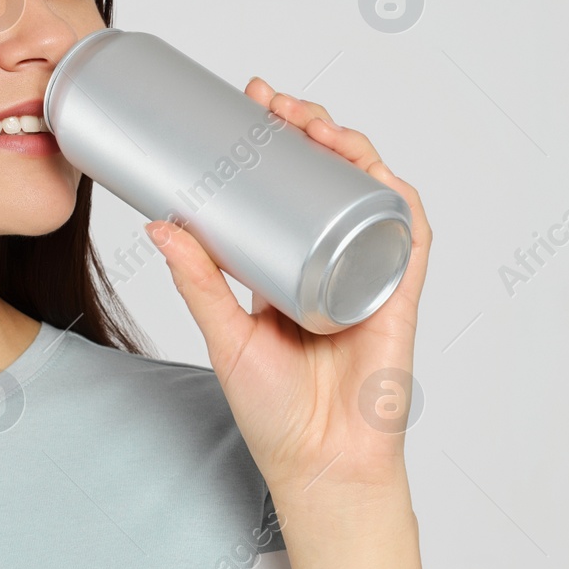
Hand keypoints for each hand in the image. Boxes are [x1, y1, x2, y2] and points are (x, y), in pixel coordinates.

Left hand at [146, 76, 432, 509]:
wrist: (319, 467)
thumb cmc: (276, 415)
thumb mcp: (224, 337)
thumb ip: (197, 284)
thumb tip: (159, 225)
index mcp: (293, 268)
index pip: (292, 187)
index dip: (279, 141)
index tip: (251, 104)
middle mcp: (335, 263)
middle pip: (334, 178)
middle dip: (310, 128)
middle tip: (273, 101)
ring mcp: (369, 275)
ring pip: (371, 193)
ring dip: (350, 148)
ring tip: (313, 121)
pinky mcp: (398, 295)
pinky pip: (408, 235)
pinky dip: (396, 196)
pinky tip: (373, 168)